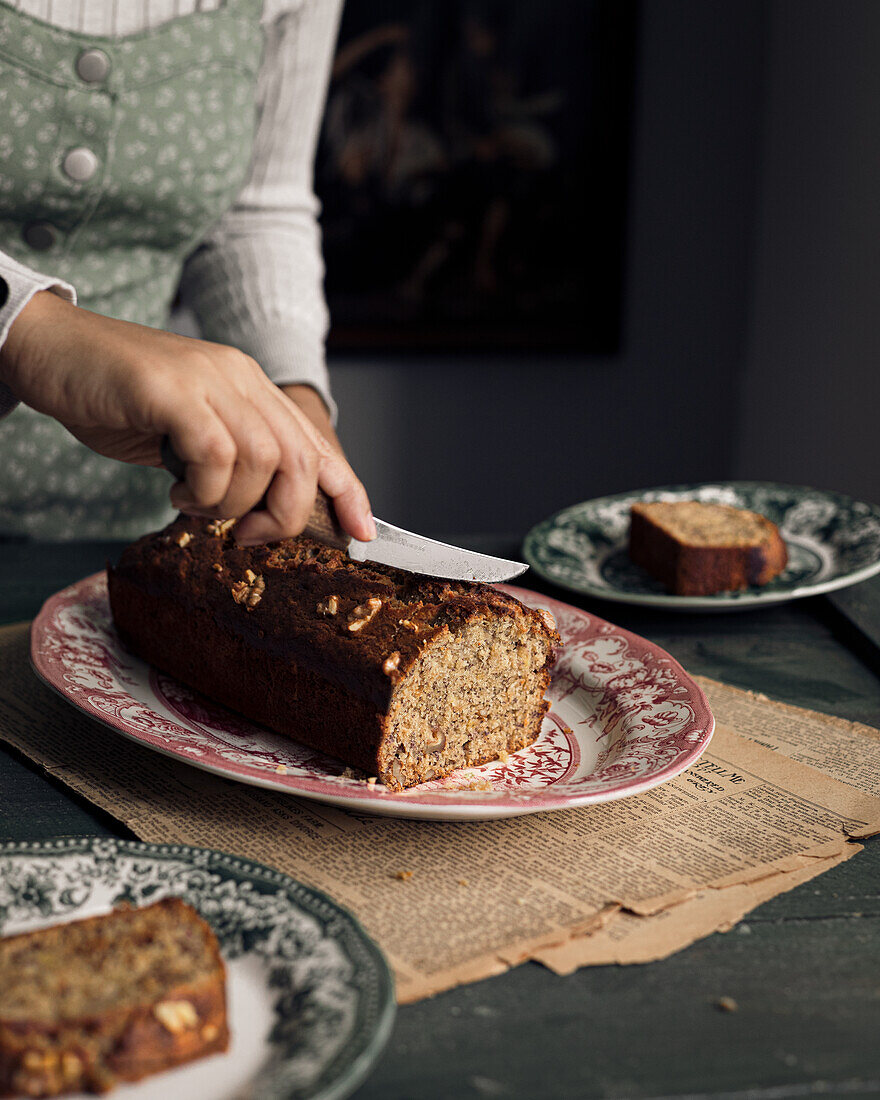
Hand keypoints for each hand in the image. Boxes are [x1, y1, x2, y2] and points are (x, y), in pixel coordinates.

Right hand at [0, 291, 374, 544]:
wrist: (50, 348)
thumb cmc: (117, 398)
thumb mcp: (188, 434)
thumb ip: (230, 461)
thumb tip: (265, 514)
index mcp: (250, 387)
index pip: (316, 443)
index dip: (347, 491)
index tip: (361, 533)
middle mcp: (239, 377)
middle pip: (302, 458)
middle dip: (288, 514)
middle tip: (251, 536)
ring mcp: (207, 379)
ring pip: (263, 460)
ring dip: (234, 504)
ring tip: (196, 504)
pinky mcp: (171, 389)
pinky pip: (216, 453)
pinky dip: (204, 489)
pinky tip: (178, 491)